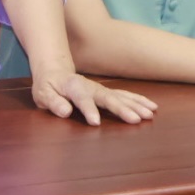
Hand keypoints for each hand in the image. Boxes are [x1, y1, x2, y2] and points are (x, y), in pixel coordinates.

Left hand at [29, 63, 155, 125]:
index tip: (95, 123)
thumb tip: (65, 111)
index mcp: (73, 87)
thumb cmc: (48, 87)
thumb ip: (53, 102)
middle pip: (107, 98)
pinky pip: (126, 96)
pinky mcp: (108, 93)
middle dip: (122, 109)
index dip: (88, 110)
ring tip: (149, 114)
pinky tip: (152, 108)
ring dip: (135, 105)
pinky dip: (139, 101)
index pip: (82, 99)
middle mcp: (91, 87)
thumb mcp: (43, 94)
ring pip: (120, 97)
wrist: (56, 72)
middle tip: (136, 120)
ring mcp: (101, 90)